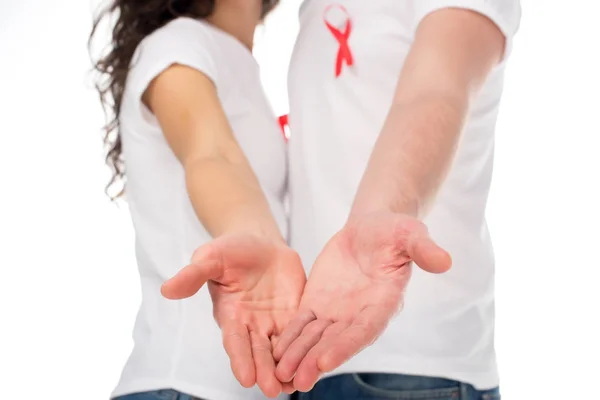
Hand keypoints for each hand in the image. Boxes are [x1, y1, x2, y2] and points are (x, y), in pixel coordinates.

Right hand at [161, 234, 305, 397]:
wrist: (259, 242)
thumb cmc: (230, 250)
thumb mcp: (211, 257)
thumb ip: (193, 274)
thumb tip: (167, 289)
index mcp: (231, 315)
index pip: (235, 341)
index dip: (240, 359)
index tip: (246, 378)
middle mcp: (253, 325)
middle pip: (260, 353)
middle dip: (266, 371)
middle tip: (273, 390)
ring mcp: (276, 321)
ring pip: (283, 349)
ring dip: (288, 367)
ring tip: (297, 384)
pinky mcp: (296, 313)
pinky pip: (303, 333)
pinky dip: (308, 349)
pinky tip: (317, 363)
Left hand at [272, 211, 450, 391]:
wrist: (370, 229)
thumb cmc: (394, 231)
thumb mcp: (411, 234)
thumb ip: (423, 249)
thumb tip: (445, 261)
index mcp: (383, 302)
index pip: (364, 329)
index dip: (346, 345)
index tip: (326, 361)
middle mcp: (359, 314)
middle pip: (336, 341)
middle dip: (316, 361)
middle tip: (297, 381)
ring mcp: (337, 311)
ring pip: (315, 338)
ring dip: (298, 356)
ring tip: (279, 375)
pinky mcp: (318, 303)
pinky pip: (301, 323)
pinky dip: (289, 338)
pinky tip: (273, 353)